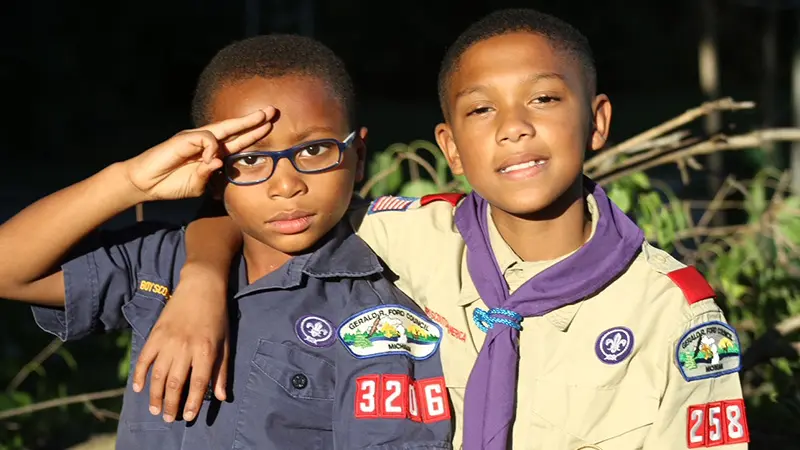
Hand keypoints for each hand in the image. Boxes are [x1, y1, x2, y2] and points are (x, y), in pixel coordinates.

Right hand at [124, 108, 275, 200]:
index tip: (270, 126)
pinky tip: (210, 160)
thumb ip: (211, 176)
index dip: (253, 134)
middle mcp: (206, 142)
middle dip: (254, 120)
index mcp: (212, 152)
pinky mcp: (184, 138)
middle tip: (273, 111)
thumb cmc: (172, 184)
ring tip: (262, 119)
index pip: (237, 141)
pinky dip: (212, 149)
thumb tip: (219, 163)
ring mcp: (195, 138)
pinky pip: (206, 139)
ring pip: (224, 128)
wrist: (146, 184)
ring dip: (245, 124)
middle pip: (234, 128)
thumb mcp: (198, 185)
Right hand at [132, 265, 229, 422]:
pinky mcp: (155, 334)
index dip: (192, 403)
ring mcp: (168, 341)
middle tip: (168, 418)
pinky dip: (139, 375)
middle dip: (171, 404)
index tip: (188, 417)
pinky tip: (138, 388)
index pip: (198, 383)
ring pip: (158, 375)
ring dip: (155, 395)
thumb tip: (221, 396)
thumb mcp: (225, 342)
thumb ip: (222, 370)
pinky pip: (144, 359)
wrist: (201, 287)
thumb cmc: (217, 316)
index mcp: (206, 350)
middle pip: (176, 383)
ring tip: (155, 409)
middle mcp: (185, 348)